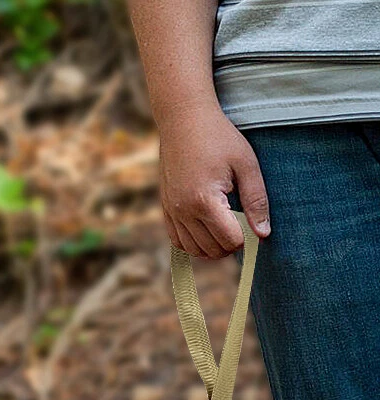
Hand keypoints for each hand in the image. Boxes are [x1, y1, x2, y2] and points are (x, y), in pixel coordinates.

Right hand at [157, 101, 270, 258]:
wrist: (183, 121)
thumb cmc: (219, 137)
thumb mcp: (246, 164)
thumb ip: (256, 200)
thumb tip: (263, 234)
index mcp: (205, 200)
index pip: (229, 240)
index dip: (246, 238)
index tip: (254, 224)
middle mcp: (184, 211)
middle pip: (212, 249)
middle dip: (231, 244)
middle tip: (243, 226)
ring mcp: (171, 212)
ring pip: (194, 249)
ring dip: (213, 247)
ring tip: (227, 230)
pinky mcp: (165, 209)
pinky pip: (178, 241)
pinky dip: (193, 244)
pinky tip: (207, 232)